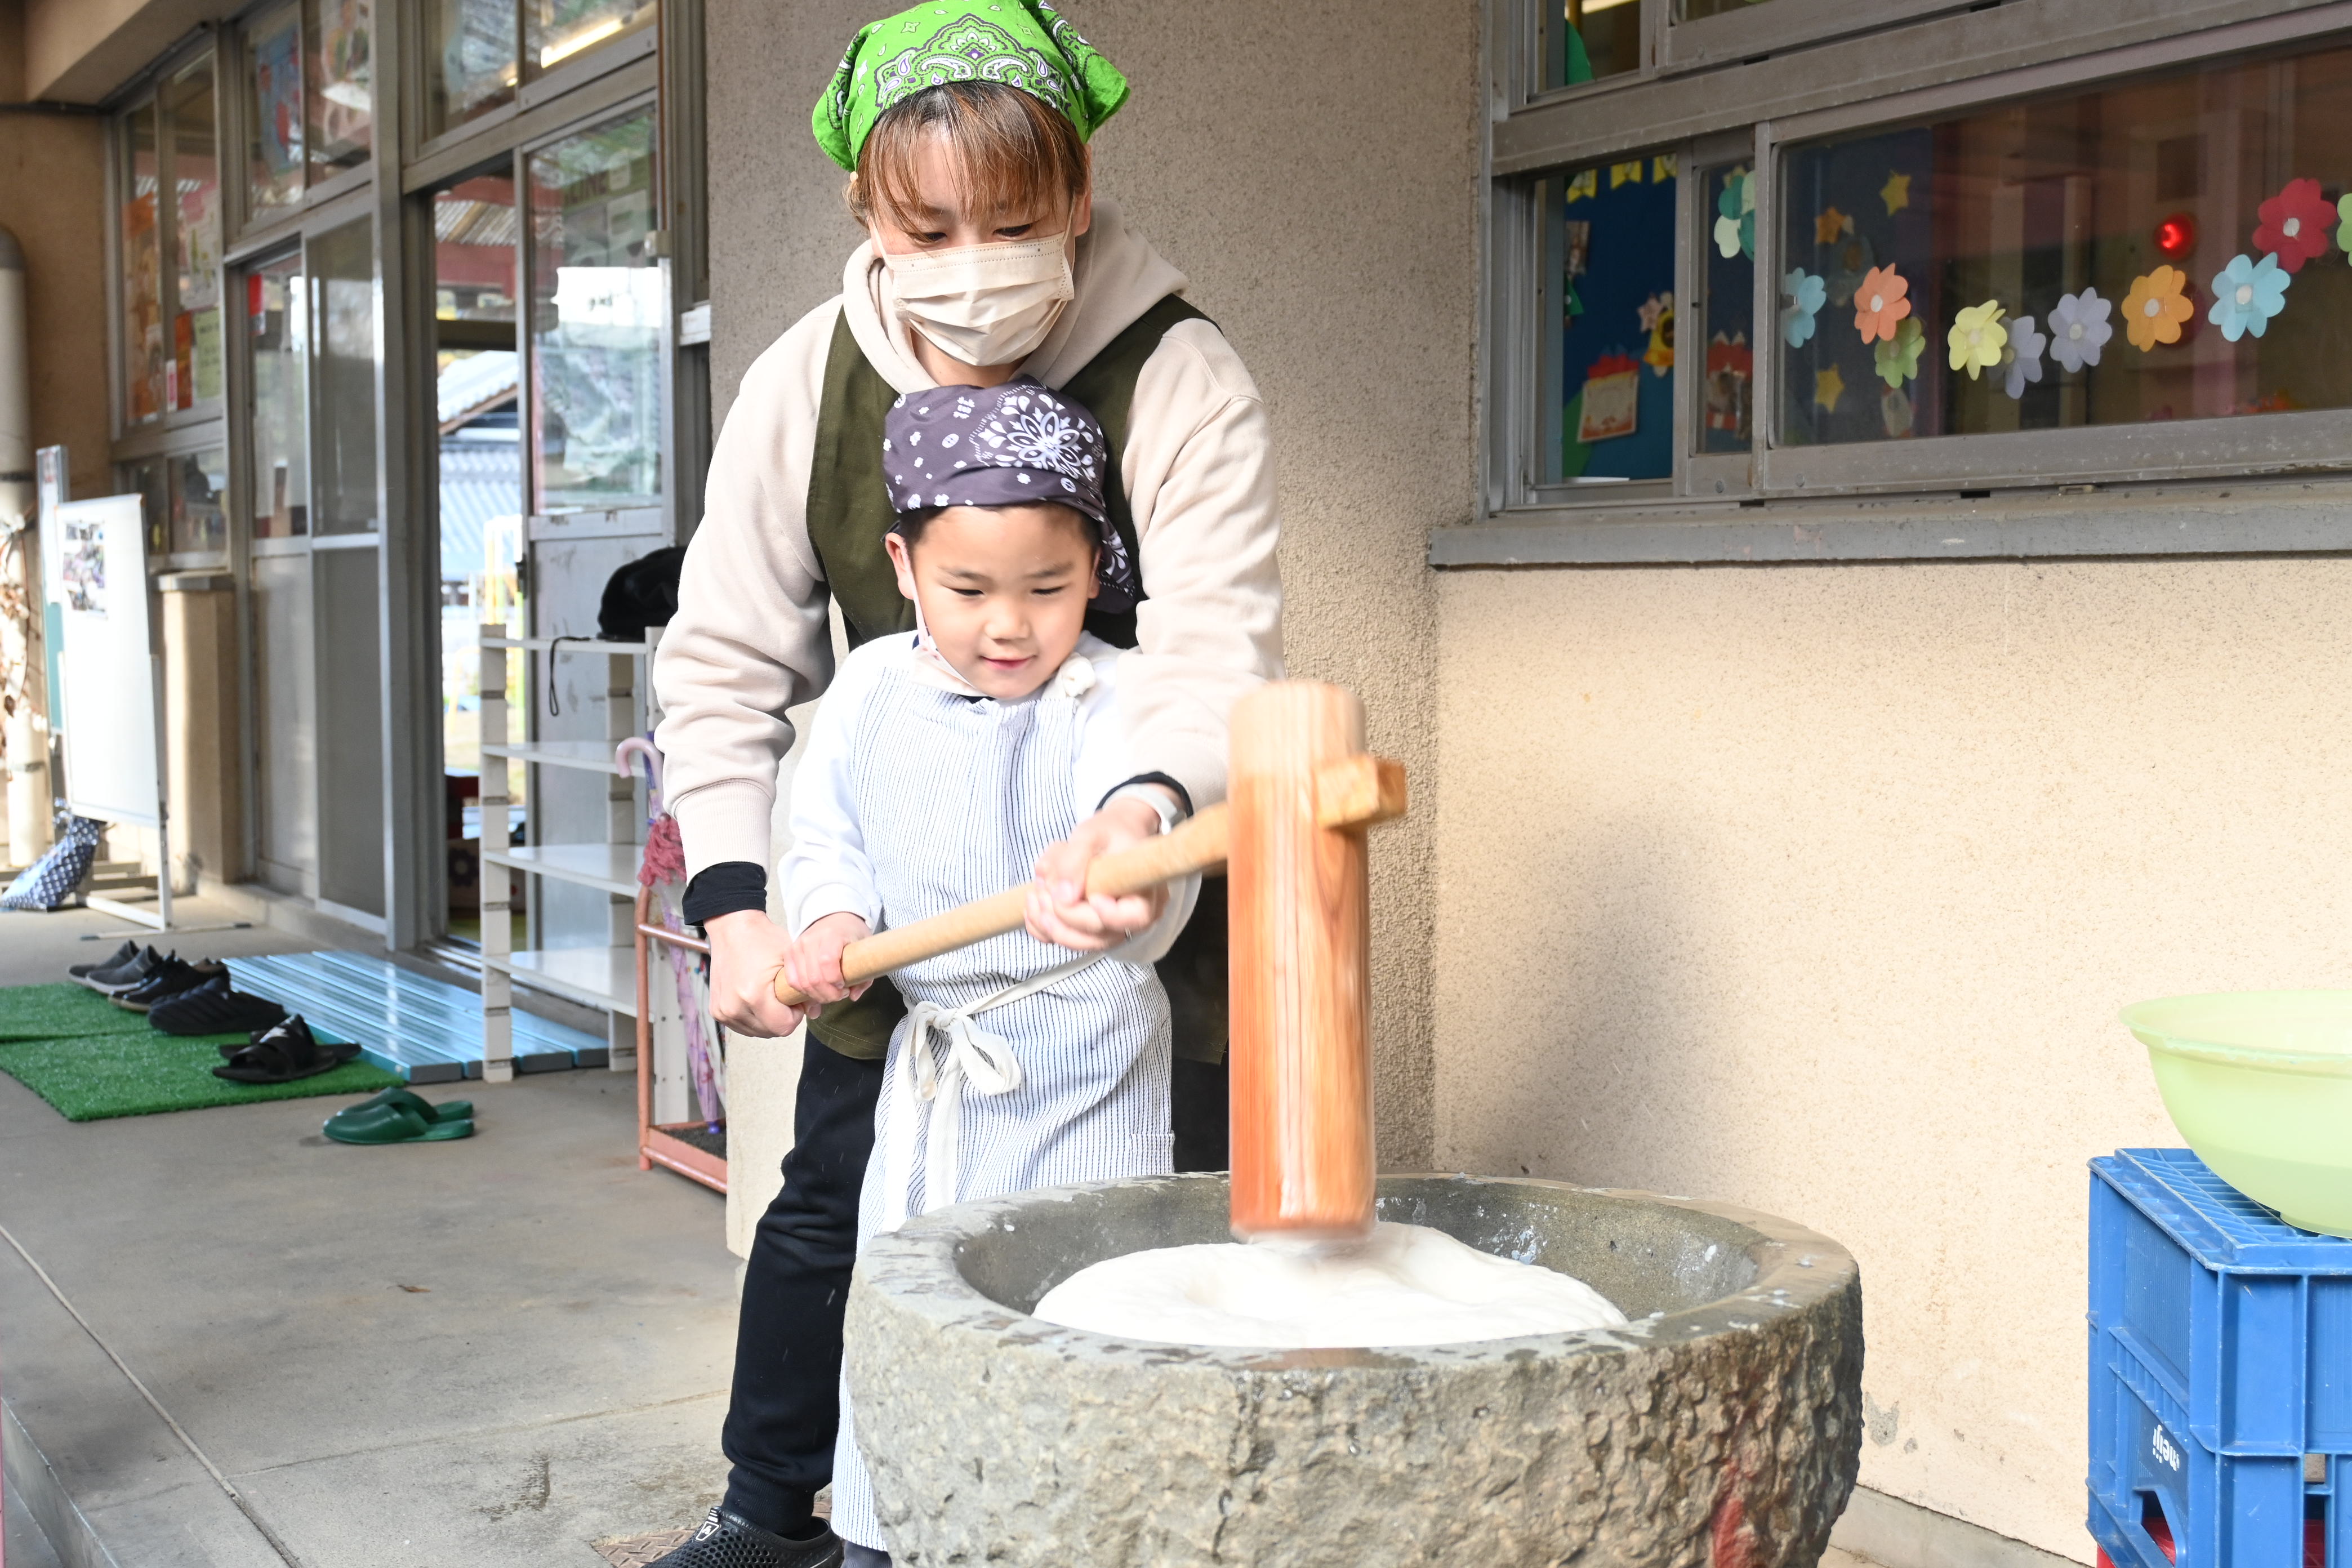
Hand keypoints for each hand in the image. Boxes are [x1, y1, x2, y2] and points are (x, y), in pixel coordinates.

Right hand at [706, 910, 822, 1037]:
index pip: (784, 1027)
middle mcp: (734, 1007)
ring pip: (758, 1031)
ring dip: (768, 1019)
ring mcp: (722, 1011)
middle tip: (782, 995)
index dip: (795, 1015)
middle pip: (771, 1031)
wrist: (732, 929)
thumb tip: (815, 1013)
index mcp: (753, 995)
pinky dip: (754, 1017)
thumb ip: (806, 990)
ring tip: (769, 995)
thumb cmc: (762, 940)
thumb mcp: (791, 960)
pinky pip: (744, 1026)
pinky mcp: (717, 1011)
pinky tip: (756, 999)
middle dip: (782, 1017)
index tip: (794, 998)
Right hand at [781, 911, 873, 1013]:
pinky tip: (815, 991)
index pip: (827, 962)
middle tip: (839, 994)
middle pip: (814, 978)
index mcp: (832, 935)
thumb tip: (853, 996)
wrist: (834, 918)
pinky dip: (803, 991)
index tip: (845, 986)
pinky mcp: (790, 953)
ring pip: (802, 982)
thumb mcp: (864, 949)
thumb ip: (864, 975)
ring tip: (829, 993)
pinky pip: (792, 980)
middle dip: (828, 994)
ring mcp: (797, 946)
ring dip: (816, 995)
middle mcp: (811, 940)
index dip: (835, 980)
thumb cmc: (850, 934)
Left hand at [1026, 793, 1170, 951]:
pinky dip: (1042, 927)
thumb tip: (1062, 896)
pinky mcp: (1091, 929)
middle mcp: (1132, 918)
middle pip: (1101, 935)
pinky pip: (1066, 939)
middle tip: (1044, 887)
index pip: (1135, 918)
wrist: (1113, 835)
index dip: (1108, 914)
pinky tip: (1032, 905)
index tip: (1090, 896)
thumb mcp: (1091, 834)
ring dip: (1049, 924)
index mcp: (1146, 892)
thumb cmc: (1110, 832)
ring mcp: (1111, 927)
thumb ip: (1075, 860)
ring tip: (1035, 894)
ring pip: (1081, 943)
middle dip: (1066, 915)